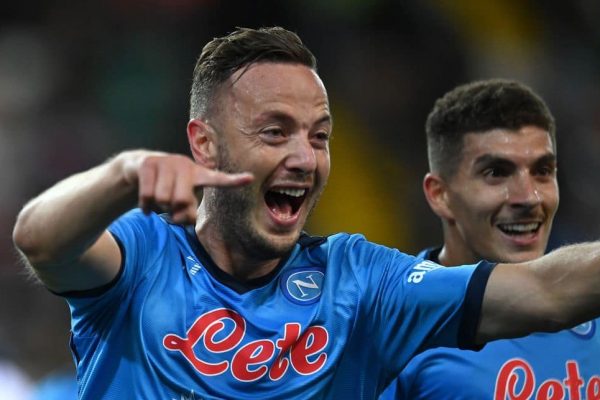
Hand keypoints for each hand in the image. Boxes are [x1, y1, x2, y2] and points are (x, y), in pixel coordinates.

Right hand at [123, 151, 252, 223]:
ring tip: (158, 202)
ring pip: (163, 199)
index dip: (234, 180)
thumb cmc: (167, 187)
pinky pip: (147, 195)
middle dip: (173, 210)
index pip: (218, 179)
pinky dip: (145, 207)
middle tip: (170, 209)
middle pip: (182, 200)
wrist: (138, 167)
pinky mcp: (148, 164)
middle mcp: (185, 164)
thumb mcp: (180, 199)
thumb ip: (186, 212)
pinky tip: (146, 205)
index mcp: (198, 174)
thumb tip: (183, 219)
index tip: (250, 178)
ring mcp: (166, 162)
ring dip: (158, 207)